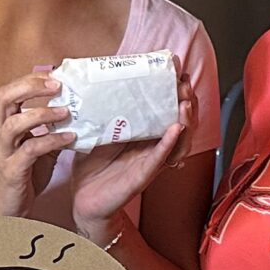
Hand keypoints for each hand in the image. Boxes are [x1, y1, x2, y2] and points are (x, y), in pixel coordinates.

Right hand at [0, 68, 72, 217]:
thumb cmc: (22, 175)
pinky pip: (30, 150)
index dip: (30, 79)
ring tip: (66, 111)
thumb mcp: (37, 147)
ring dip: (42, 113)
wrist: (4, 209)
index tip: (55, 74)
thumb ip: (50, 129)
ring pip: (14, 123)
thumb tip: (77, 111)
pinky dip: (51, 140)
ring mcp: (2, 152)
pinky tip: (69, 137)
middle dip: (31, 87)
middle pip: (5, 97)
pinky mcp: (10, 171)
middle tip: (57, 85)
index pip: (9, 90)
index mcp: (1, 124)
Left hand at [72, 69, 194, 244]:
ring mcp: (149, 160)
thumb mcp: (97, 133)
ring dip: (185, 118)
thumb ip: (101, 111)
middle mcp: (151, 146)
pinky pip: (159, 157)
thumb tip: (96, 80)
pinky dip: (169, 143)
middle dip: (185, 99)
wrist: (84, 201)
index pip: (165, 108)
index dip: (173, 90)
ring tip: (185, 102)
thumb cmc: (93, 168)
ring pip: (178, 139)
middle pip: (179, 120)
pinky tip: (175, 129)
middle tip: (183, 82)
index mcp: (142, 134)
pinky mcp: (142, 175)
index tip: (175, 68)